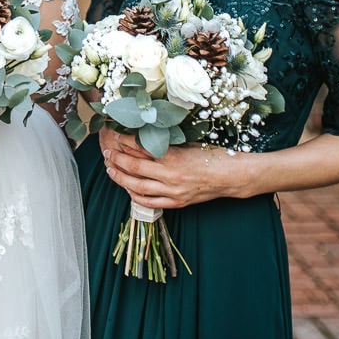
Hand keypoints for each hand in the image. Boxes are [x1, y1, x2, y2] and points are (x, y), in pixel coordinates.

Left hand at [99, 129, 234, 208]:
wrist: (230, 177)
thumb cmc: (211, 156)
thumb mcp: (187, 144)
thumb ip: (166, 144)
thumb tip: (143, 138)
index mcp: (173, 156)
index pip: (140, 147)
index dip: (124, 141)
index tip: (115, 136)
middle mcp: (170, 175)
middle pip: (134, 166)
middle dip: (117, 159)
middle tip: (107, 152)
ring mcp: (173, 191)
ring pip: (137, 186)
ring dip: (121, 178)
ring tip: (111, 170)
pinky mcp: (177, 202)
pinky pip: (150, 202)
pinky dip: (135, 196)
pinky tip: (128, 189)